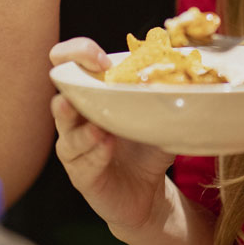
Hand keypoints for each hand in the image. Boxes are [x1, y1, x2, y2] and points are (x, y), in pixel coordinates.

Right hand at [50, 37, 175, 234]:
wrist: (149, 192)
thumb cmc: (147, 145)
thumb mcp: (156, 114)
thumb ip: (160, 92)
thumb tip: (183, 67)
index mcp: (89, 94)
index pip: (67, 61)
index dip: (77, 52)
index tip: (101, 60)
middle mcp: (75, 117)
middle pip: (59, 92)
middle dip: (71, 83)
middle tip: (93, 82)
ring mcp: (74, 146)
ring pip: (66, 132)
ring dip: (83, 129)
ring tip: (100, 128)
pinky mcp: (81, 175)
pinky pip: (81, 162)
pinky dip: (95, 152)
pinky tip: (108, 146)